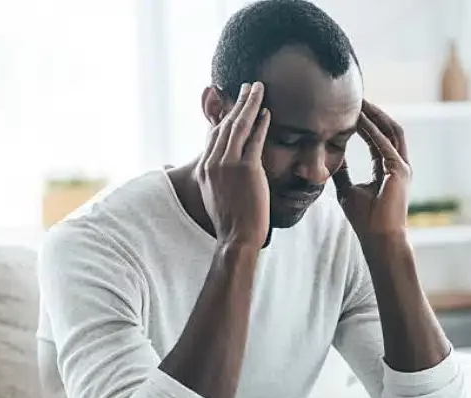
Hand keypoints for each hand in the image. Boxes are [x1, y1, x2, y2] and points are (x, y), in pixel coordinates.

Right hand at [195, 82, 271, 248]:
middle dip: (237, 103)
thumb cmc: (230, 220)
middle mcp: (213, 163)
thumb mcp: (214, 195)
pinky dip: (261, 124)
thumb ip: (217, 176)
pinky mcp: (246, 169)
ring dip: (249, 104)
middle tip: (247, 87)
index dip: (225, 117)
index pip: (214, 135)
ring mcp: (228, 164)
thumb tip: (225, 168)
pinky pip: (254, 140)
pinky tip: (266, 112)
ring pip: (239, 127)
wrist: (236, 236)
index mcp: (204, 168)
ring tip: (257, 89)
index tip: (233, 104)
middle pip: (226, 125)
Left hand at [332, 101, 411, 240]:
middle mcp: (399, 164)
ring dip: (375, 115)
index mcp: (389, 167)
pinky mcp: (399, 171)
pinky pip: (384, 143)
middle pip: (388, 128)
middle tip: (356, 97)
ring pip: (390, 130)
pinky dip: (372, 130)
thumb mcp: (347, 189)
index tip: (351, 108)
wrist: (378, 238)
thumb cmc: (365, 219)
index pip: (379, 136)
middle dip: (373, 111)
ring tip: (359, 102)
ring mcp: (401, 166)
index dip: (366, 121)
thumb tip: (328, 158)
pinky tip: (358, 119)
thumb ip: (342, 171)